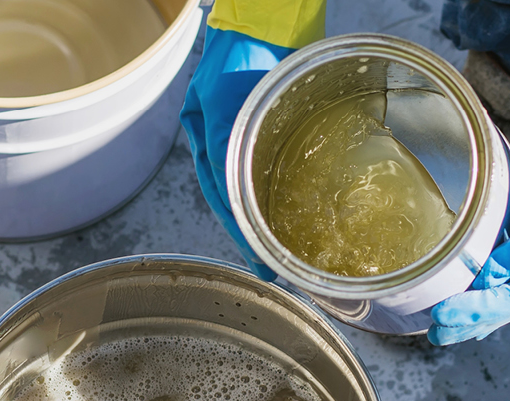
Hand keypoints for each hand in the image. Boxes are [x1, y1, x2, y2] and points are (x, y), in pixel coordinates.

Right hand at [181, 1, 326, 277]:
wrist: (269, 15)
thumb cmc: (240, 54)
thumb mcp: (223, 106)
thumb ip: (223, 151)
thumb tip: (231, 199)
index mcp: (208, 141)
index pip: (222, 200)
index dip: (241, 236)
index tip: (259, 266)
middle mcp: (228, 142)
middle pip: (241, 199)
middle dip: (257, 233)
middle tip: (276, 266)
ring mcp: (255, 133)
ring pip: (262, 186)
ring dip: (273, 215)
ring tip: (288, 246)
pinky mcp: (283, 122)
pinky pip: (285, 165)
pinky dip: (291, 188)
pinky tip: (302, 206)